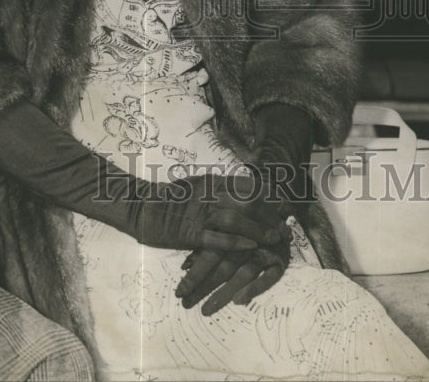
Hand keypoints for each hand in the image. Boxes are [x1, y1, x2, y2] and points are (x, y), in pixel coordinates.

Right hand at [133, 173, 284, 250]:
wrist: (143, 207)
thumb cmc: (171, 198)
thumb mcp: (198, 186)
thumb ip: (219, 188)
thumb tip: (243, 190)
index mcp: (212, 182)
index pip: (247, 187)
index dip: (268, 198)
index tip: (285, 208)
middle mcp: (209, 194)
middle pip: (247, 202)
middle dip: (270, 216)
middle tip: (286, 228)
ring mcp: (200, 213)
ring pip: (236, 219)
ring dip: (259, 229)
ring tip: (275, 239)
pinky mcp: (190, 233)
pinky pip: (216, 237)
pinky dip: (235, 241)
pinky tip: (251, 246)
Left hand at [176, 226, 291, 314]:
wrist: (283, 209)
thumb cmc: (250, 220)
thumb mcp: (227, 227)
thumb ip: (208, 245)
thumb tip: (184, 266)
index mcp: (233, 229)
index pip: (210, 254)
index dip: (195, 274)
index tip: (180, 292)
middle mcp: (248, 240)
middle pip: (224, 266)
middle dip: (204, 287)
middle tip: (187, 304)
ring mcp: (266, 251)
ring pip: (243, 273)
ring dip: (224, 292)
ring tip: (207, 309)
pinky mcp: (281, 260)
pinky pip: (269, 278)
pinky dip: (254, 288)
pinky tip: (239, 300)